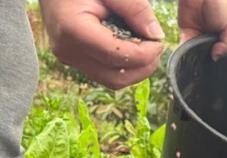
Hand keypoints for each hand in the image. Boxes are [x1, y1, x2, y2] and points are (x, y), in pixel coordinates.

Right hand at [39, 0, 164, 88]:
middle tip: (155, 46)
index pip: (120, 57)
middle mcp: (68, 50)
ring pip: (112, 80)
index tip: (158, 39)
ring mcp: (68, 57)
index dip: (146, 53)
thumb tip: (156, 35)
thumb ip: (135, 9)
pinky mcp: (73, 59)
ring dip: (135, 69)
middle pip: (117, 78)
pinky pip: (104, 73)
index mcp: (74, 30)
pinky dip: (123, 66)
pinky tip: (130, 46)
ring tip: (145, 46)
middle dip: (144, 66)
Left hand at [178, 0, 226, 60]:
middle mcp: (215, 41)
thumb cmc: (223, 4)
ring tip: (199, 60)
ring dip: (197, 59)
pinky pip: (185, 47)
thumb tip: (216, 58)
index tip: (222, 68)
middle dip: (210, 63)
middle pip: (212, 58)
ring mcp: (200, 37)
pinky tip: (189, 54)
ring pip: (198, 55)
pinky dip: (185, 53)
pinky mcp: (187, 33)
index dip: (225, 63)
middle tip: (209, 64)